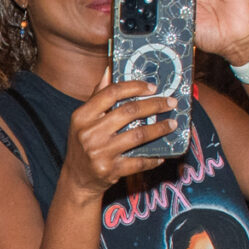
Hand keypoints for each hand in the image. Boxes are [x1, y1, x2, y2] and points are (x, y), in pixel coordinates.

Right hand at [62, 78, 176, 197]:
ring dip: (159, 129)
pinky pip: (138, 162)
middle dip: (154, 105)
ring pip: (138, 136)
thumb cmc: (83, 143)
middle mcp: (89, 133)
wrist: (77, 179)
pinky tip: (162, 153)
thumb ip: (97, 95)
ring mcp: (100, 153)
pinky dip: (153, 158)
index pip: (110, 93)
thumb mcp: (83, 119)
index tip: (153, 87)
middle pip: (128, 112)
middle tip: (170, 102)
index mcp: (82, 116)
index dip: (134, 87)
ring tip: (172, 124)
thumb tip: (109, 69)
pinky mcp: (110, 170)